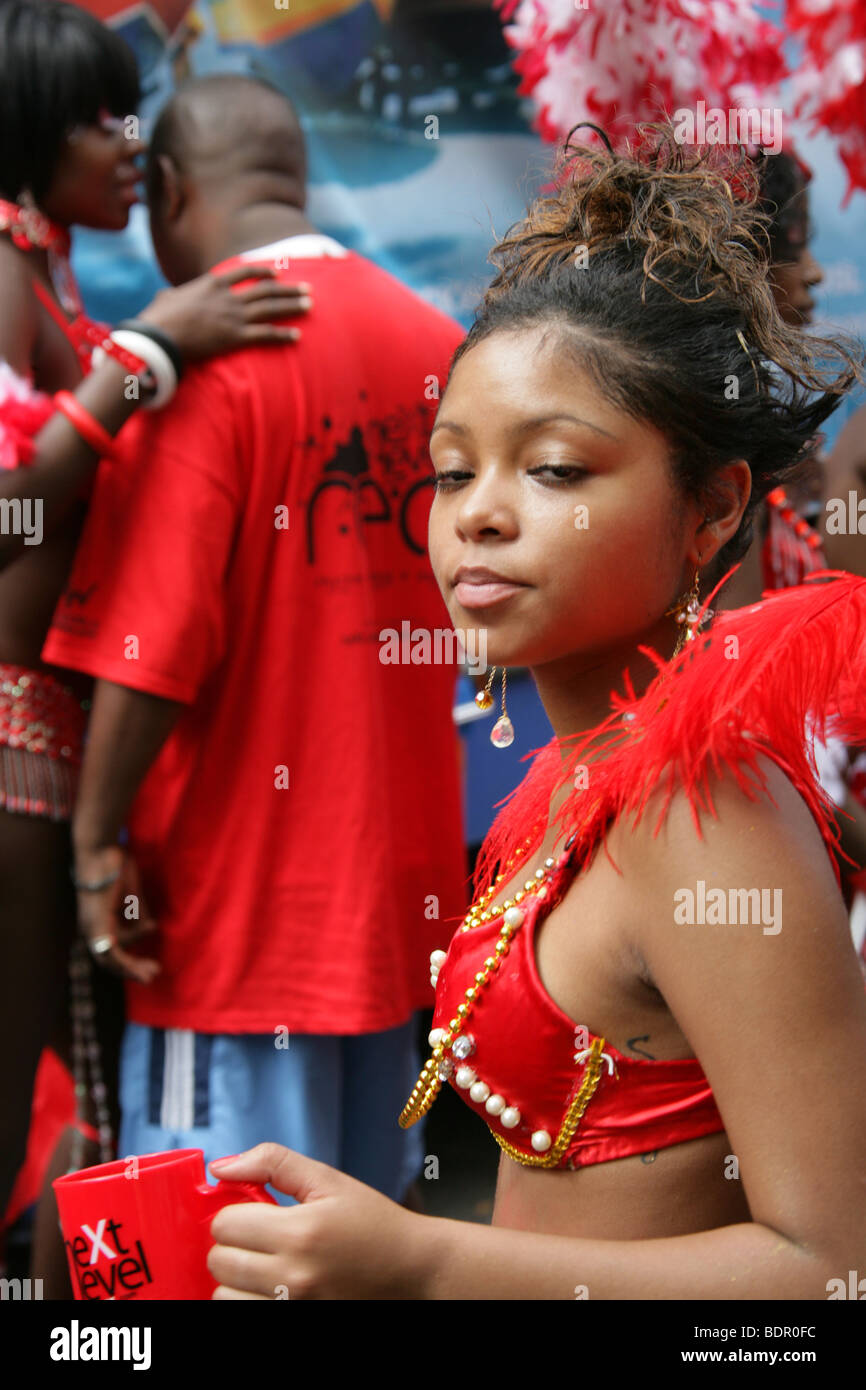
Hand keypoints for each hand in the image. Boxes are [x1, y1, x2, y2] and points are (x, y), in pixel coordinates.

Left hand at [73, 844, 159, 983]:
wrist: (100, 848)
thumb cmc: (114, 863)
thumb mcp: (132, 892)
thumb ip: (138, 911)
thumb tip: (150, 928)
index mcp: (97, 918)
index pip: (113, 946)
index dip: (132, 953)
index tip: (154, 947)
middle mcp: (90, 926)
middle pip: (109, 958)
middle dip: (132, 969)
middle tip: (153, 975)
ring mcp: (92, 926)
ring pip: (109, 960)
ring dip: (131, 969)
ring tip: (152, 974)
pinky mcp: (97, 923)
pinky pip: (109, 952)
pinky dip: (125, 962)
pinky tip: (139, 968)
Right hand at [138, 265, 311, 360]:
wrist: (160, 335)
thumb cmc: (157, 319)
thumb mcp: (165, 300)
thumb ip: (171, 295)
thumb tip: (165, 297)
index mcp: (212, 283)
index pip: (244, 272)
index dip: (263, 272)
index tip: (277, 273)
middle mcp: (228, 297)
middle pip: (265, 290)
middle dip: (288, 289)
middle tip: (307, 289)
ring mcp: (234, 316)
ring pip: (271, 308)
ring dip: (292, 306)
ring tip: (310, 305)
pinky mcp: (236, 337)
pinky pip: (266, 334)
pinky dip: (283, 335)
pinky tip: (298, 336)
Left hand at [207, 1143, 429, 1299]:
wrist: (412, 1270)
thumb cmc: (371, 1222)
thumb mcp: (328, 1181)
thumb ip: (273, 1163)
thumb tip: (220, 1168)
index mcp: (301, 1232)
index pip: (224, 1225)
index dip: (233, 1213)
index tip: (254, 1213)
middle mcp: (294, 1277)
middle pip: (219, 1262)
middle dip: (232, 1245)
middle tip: (258, 1238)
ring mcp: (294, 1309)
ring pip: (224, 1296)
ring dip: (236, 1279)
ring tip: (264, 1265)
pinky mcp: (296, 1326)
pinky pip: (243, 1314)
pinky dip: (248, 1299)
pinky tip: (270, 1286)